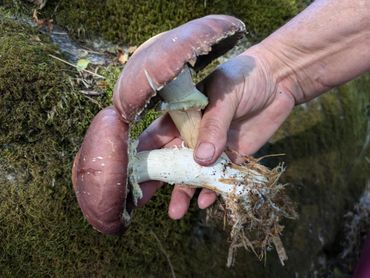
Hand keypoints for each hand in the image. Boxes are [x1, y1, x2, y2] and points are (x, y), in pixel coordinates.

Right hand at [136, 47, 295, 218]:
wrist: (279, 81)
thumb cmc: (244, 78)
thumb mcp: (224, 95)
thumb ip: (213, 125)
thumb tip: (201, 160)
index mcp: (183, 115)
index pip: (156, 136)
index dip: (144, 154)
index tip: (132, 174)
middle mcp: (193, 135)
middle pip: (171, 161)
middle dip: (158, 180)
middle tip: (142, 200)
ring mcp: (213, 148)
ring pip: (193, 174)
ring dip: (184, 192)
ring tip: (176, 213)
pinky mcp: (233, 158)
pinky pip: (220, 178)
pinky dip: (214, 191)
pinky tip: (207, 202)